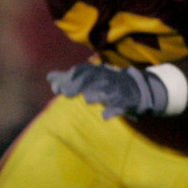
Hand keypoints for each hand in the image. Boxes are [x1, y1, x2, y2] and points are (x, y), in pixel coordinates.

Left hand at [47, 63, 166, 118]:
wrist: (138, 90)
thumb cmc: (108, 85)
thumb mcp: (90, 80)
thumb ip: (69, 79)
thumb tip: (49, 77)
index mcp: (98, 71)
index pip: (82, 70)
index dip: (68, 77)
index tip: (56, 89)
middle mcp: (108, 77)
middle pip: (93, 77)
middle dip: (79, 83)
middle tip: (66, 94)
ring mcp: (118, 88)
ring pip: (107, 89)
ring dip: (97, 93)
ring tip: (87, 99)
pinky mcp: (128, 100)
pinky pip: (121, 104)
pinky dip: (114, 110)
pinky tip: (105, 117)